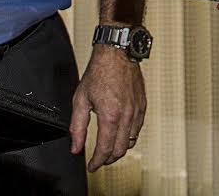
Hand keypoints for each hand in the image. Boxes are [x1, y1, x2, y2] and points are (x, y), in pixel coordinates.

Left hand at [69, 45, 146, 170]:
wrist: (117, 52)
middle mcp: (126, 115)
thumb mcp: (80, 99)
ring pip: (132, 141)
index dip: (96, 162)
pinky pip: (138, 128)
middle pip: (120, 150)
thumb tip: (76, 147)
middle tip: (99, 159)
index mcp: (110, 115)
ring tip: (109, 148)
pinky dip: (130, 136)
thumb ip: (77, 126)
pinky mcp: (142, 104)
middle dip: (108, 159)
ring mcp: (137, 110)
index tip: (91, 165)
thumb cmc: (99, 71)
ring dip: (120, 149)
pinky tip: (121, 133)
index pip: (105, 150)